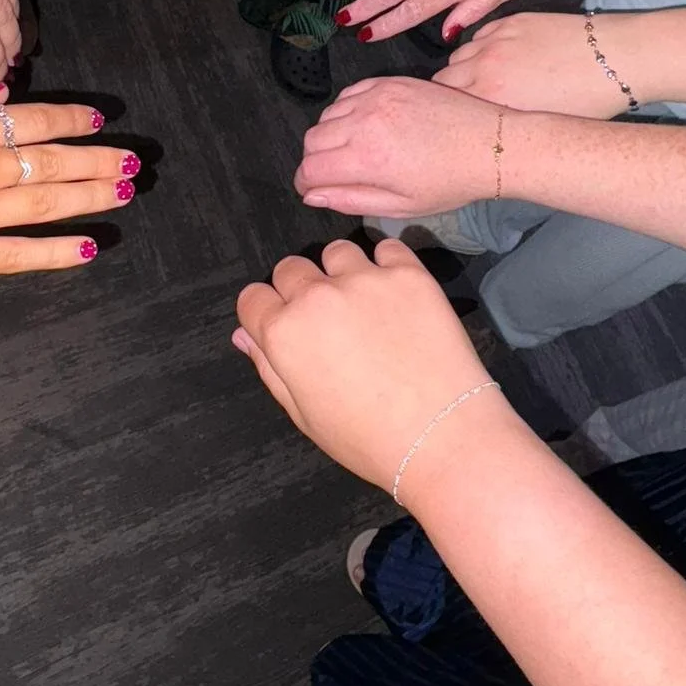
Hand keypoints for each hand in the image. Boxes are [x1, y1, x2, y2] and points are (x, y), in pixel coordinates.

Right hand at [0, 83, 137, 289]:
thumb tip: (2, 94)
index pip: (34, 119)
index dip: (73, 121)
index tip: (101, 121)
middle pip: (53, 160)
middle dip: (98, 160)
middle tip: (133, 162)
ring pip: (48, 202)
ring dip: (92, 197)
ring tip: (126, 193)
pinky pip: (21, 255)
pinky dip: (59, 252)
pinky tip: (90, 247)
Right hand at [233, 239, 501, 490]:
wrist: (441, 436)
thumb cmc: (367, 438)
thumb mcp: (304, 414)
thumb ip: (269, 367)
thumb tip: (245, 335)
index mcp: (283, 333)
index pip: (253, 298)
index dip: (266, 314)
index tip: (285, 328)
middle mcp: (316, 296)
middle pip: (290, 269)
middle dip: (299, 290)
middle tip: (328, 321)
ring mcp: (363, 280)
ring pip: (336, 252)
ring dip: (342, 272)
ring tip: (364, 304)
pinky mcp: (408, 274)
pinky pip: (387, 247)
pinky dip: (387, 264)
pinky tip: (396, 295)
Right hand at [294, 75, 502, 216]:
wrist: (489, 145)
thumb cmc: (450, 183)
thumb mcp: (401, 205)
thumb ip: (350, 199)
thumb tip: (311, 195)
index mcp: (367, 158)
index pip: (310, 168)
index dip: (305, 183)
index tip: (314, 189)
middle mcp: (364, 122)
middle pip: (312, 140)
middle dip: (315, 160)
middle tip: (335, 173)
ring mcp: (376, 97)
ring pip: (327, 115)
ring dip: (330, 135)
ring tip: (353, 150)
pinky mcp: (389, 82)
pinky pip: (348, 94)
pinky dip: (346, 111)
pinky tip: (364, 125)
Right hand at [436, 12, 639, 118]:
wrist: (618, 59)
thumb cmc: (588, 102)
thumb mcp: (539, 127)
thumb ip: (501, 124)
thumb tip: (482, 129)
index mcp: (490, 99)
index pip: (442, 103)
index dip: (444, 112)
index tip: (451, 118)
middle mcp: (486, 68)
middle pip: (443, 79)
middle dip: (448, 91)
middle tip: (464, 102)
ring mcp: (498, 41)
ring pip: (459, 55)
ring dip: (464, 68)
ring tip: (484, 79)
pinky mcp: (512, 21)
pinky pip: (480, 36)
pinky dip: (482, 48)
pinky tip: (500, 58)